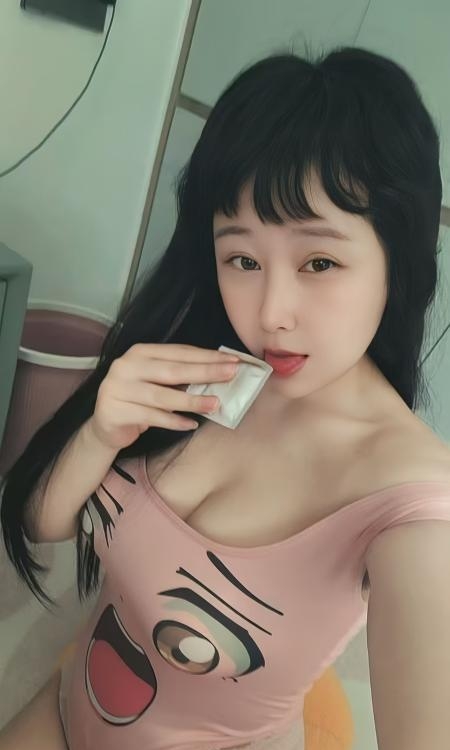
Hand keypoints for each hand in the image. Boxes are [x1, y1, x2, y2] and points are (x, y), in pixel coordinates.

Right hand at [89, 343, 239, 449]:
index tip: (233, 361)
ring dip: (191, 401)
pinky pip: (151, 417)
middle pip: (172, 370)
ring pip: (162, 396)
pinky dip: (173, 421)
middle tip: (231, 375)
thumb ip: (180, 376)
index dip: (207, 356)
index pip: (178, 352)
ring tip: (215, 404)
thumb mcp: (157, 382)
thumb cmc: (139, 400)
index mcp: (139, 352)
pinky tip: (191, 424)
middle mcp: (125, 366)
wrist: (106, 425)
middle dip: (204, 372)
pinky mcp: (114, 411)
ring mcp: (117, 389)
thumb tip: (219, 374)